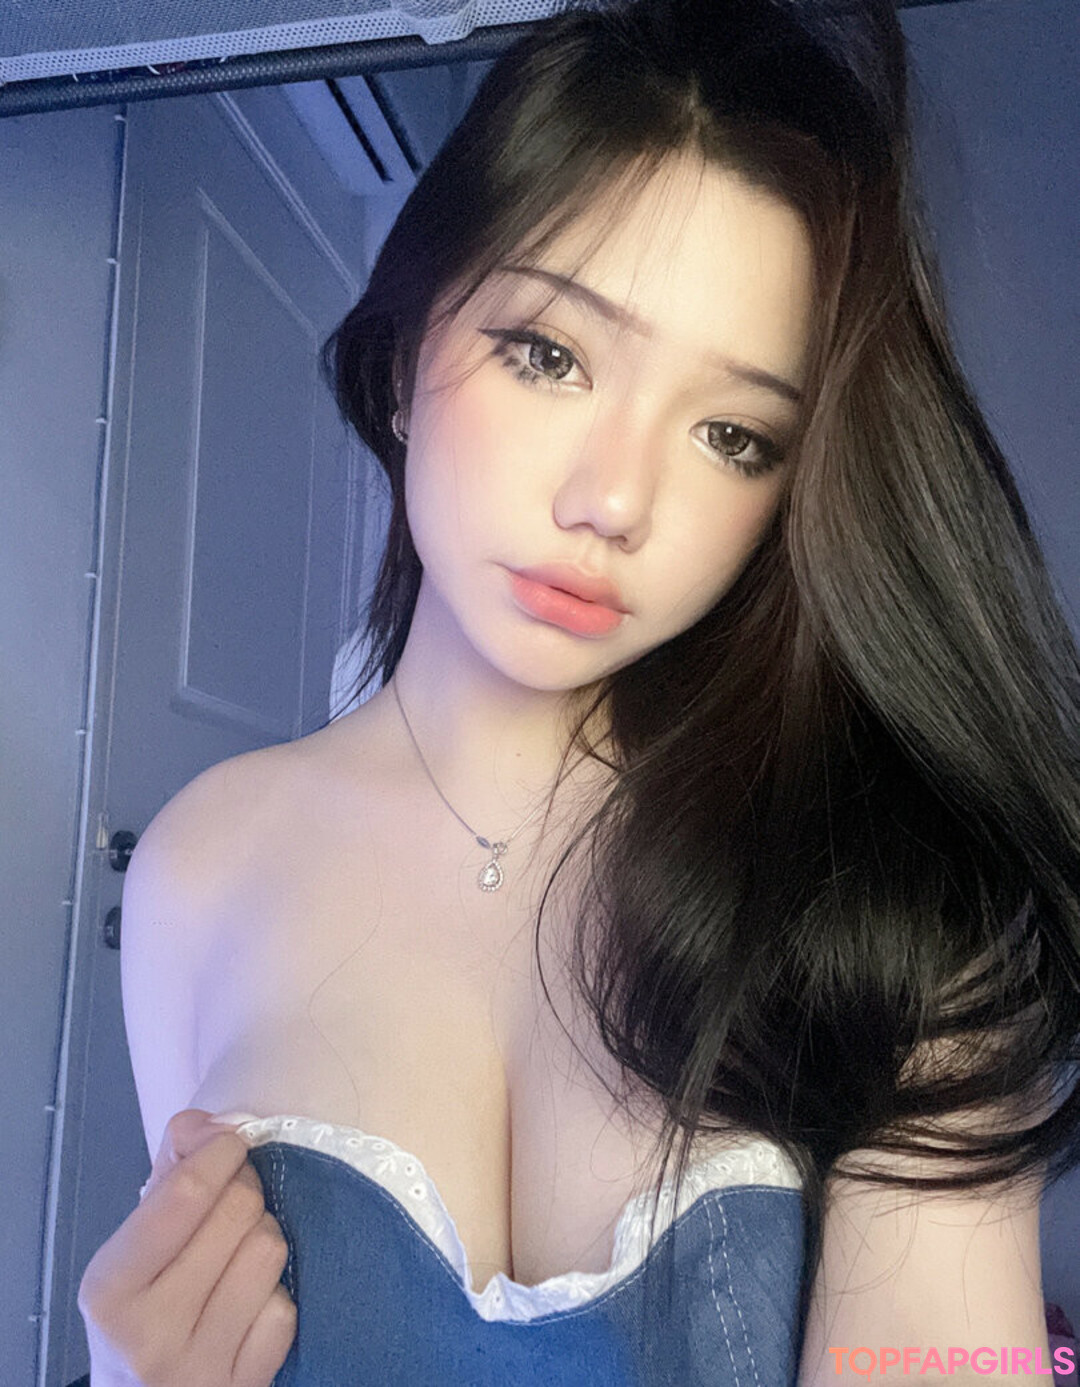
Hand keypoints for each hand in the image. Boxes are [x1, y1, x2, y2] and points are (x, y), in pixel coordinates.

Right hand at [78, 1109, 295, 1386]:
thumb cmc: (139, 1311)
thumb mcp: (131, 1248)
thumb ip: (169, 1175)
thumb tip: (210, 1121)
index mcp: (111, 1289)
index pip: (185, 1195)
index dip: (220, 1152)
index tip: (229, 1142)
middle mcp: (151, 1334)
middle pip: (239, 1213)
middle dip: (244, 1189)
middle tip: (234, 1196)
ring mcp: (201, 1368)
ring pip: (270, 1251)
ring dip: (263, 1237)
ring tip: (238, 1251)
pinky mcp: (245, 1386)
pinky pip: (286, 1308)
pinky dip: (275, 1294)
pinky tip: (249, 1302)